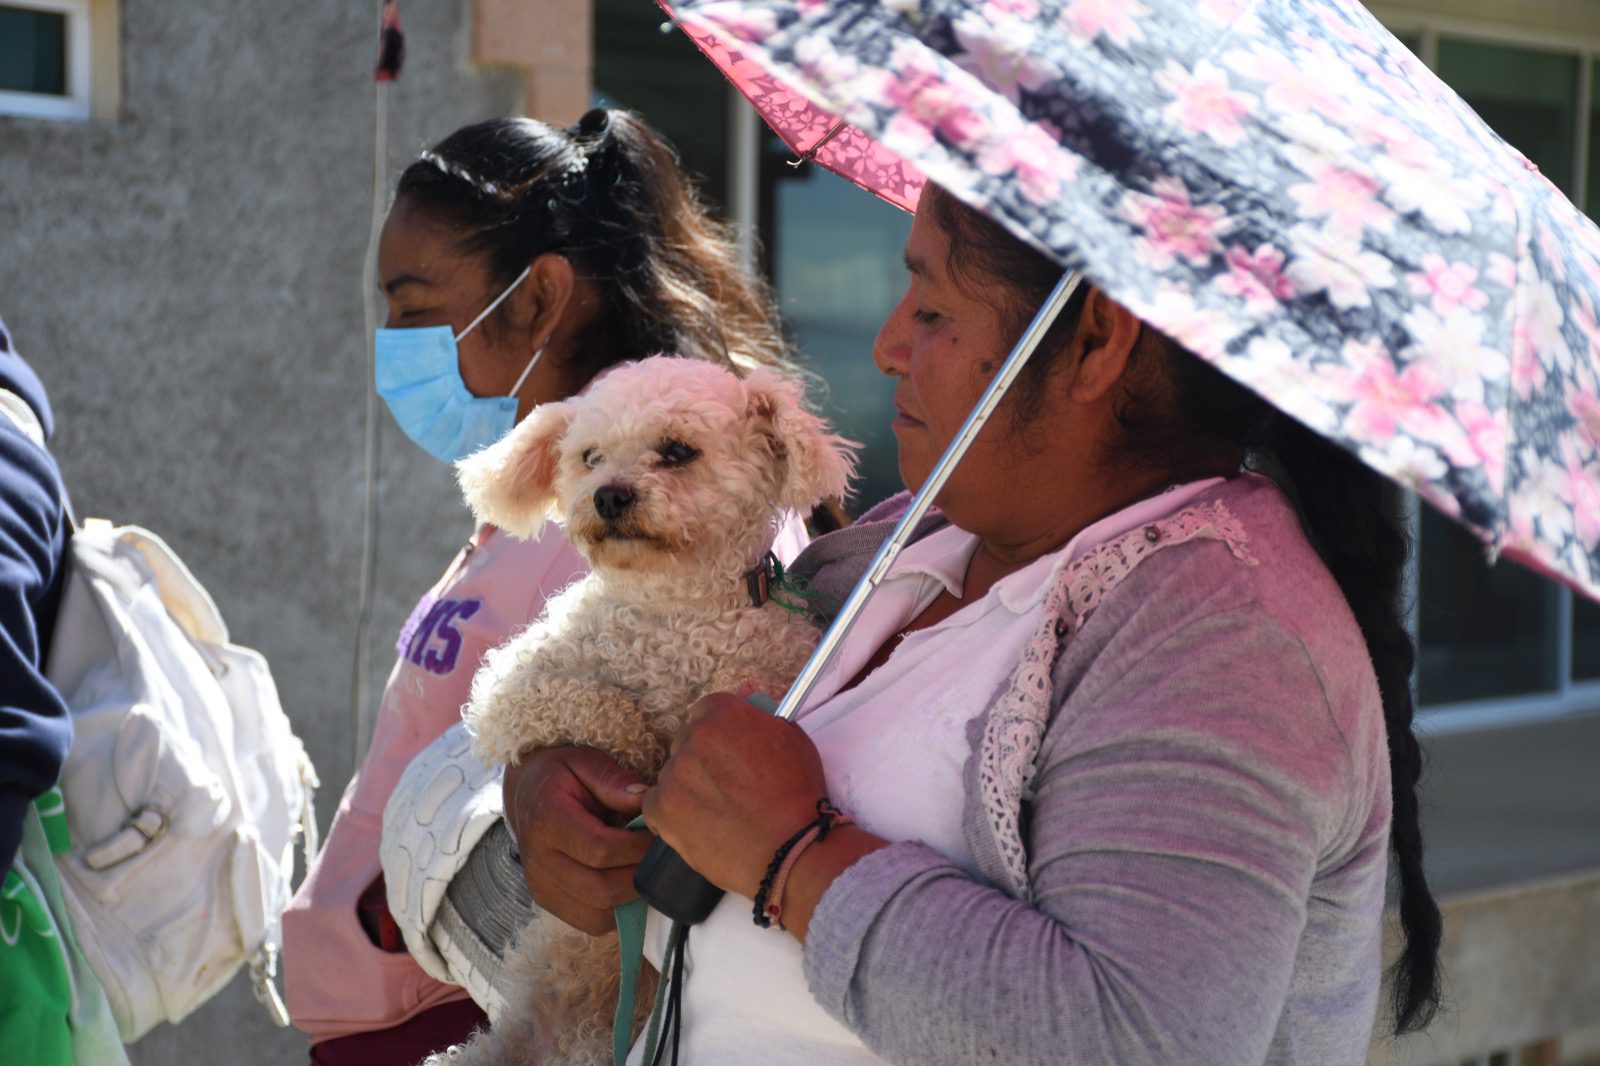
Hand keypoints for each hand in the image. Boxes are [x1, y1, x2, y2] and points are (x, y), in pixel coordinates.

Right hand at [502, 745, 652, 934]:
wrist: (527, 794)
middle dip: (640, 876)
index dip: (638, 848)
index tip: (662, 835)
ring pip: (598, 913)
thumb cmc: (562, 775)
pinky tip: (627, 882)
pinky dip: (617, 910)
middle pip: (601, 888)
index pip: (600, 849)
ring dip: (631, 897)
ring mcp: (541, 887)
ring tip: (646, 869)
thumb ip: (613, 779)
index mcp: (546, 821)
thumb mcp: (585, 762)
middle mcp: (538, 861)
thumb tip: (646, 800)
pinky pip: (591, 922)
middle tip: (662, 857)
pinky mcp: (548, 903)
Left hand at [642, 692, 828, 899]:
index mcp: (725, 714)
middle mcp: (695, 737)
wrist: (791, 849)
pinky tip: (698, 825)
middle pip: (687, 742)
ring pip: (673, 774)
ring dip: (689, 788)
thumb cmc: (799, 796)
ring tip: (719, 814)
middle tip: (728, 788)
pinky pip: (655, 804)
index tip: (728, 754)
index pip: (707, 712)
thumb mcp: (792, 739)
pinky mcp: (661, 807)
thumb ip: (762, 716)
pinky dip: (671, 814)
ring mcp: (675, 773)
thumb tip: (746, 693)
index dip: (719, 735)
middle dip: (703, 761)